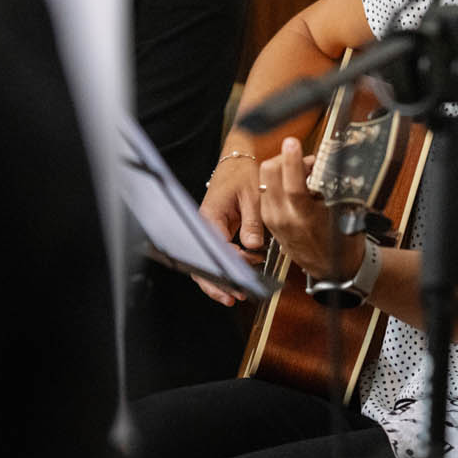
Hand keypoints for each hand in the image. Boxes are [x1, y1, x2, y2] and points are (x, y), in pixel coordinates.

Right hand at [194, 153, 264, 305]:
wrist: (238, 161)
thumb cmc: (243, 173)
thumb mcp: (253, 196)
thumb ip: (252, 222)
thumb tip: (253, 246)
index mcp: (210, 216)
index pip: (216, 248)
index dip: (231, 264)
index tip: (246, 272)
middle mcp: (205, 225)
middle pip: (204, 261)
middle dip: (217, 283)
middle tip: (234, 297)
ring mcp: (209, 230)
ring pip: (208, 261)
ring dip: (220, 280)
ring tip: (235, 295)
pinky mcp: (216, 231)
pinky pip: (217, 254)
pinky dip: (225, 268)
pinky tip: (237, 279)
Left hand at [257, 137, 343, 280]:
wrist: (331, 271)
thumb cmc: (342, 245)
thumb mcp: (345, 215)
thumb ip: (333, 190)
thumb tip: (326, 165)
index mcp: (305, 219)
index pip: (293, 185)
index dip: (292, 161)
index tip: (292, 143)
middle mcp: (284, 219)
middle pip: (270, 174)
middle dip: (286, 159)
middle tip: (305, 160)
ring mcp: (273, 219)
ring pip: (265, 178)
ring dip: (281, 167)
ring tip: (302, 171)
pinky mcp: (268, 220)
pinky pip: (265, 189)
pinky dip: (277, 180)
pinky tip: (294, 183)